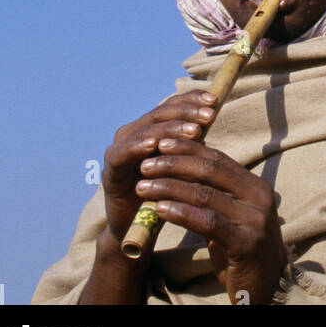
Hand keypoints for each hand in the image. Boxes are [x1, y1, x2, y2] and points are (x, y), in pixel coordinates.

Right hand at [100, 89, 221, 245]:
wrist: (139, 227)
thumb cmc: (165, 191)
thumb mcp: (182, 163)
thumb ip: (190, 141)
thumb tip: (212, 113)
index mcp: (150, 128)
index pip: (171, 106)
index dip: (191, 100)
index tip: (214, 100)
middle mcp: (132, 133)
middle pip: (160, 114)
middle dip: (186, 113)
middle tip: (208, 115)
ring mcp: (119, 149)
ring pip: (145, 132)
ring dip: (170, 130)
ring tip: (193, 131)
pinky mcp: (110, 170)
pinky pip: (122, 155)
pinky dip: (137, 148)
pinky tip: (153, 146)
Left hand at [134, 137, 287, 304]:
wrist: (265, 289)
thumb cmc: (240, 252)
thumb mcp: (229, 218)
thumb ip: (213, 196)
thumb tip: (179, 171)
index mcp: (256, 187)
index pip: (218, 159)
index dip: (188, 150)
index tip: (161, 143)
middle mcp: (260, 197)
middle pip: (211, 171)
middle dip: (175, 164)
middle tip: (146, 164)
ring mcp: (256, 220)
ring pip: (205, 195)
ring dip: (169, 188)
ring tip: (144, 187)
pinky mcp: (247, 243)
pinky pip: (208, 222)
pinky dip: (181, 213)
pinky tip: (160, 209)